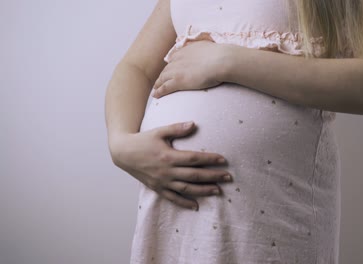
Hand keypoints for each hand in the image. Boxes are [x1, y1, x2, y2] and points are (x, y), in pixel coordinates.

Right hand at [109, 121, 231, 210]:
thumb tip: (194, 124)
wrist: (123, 153)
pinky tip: (196, 206)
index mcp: (168, 156)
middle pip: (194, 176)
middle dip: (212, 176)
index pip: (194, 159)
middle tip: (228, 177)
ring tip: (218, 191)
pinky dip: (184, 203)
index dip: (209, 159)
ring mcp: (162, 182)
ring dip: (203, 191)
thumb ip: (177, 128)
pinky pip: (172, 198)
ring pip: (186, 189)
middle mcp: (166, 171)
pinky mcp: (157, 188)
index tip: (223, 160)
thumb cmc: (143, 140)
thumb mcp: (159, 131)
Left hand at [151, 41, 229, 97]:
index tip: (170, 71)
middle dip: (162, 76)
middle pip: (166, 69)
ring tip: (155, 90)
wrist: (221, 60)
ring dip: (158, 84)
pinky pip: (165, 87)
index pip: (174, 59)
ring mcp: (177, 70)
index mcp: (186, 51)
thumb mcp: (209, 47)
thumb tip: (207, 51)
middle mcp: (179, 59)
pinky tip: (155, 95)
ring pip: (163, 78)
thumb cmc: (221, 56)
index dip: (171, 67)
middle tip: (159, 82)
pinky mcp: (179, 81)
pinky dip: (159, 91)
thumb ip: (203, 50)